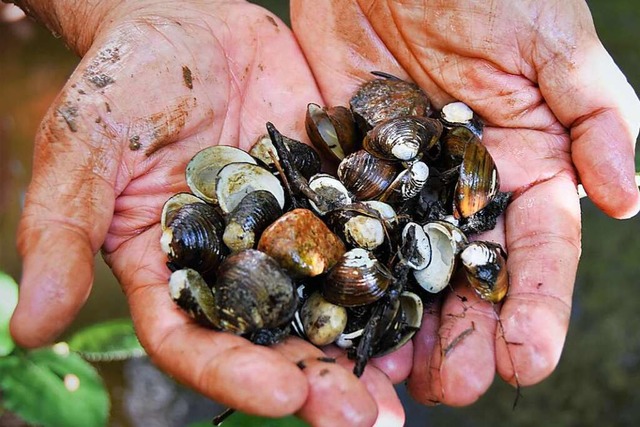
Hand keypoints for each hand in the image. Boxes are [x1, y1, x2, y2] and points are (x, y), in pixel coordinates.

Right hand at [9, 1, 402, 424]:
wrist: (185, 25)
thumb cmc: (122, 83)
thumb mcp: (84, 148)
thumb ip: (62, 232)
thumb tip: (29, 328)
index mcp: (174, 271)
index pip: (198, 340)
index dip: (235, 373)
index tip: (283, 397)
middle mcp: (238, 263)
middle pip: (276, 335)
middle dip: (320, 379)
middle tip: (367, 417)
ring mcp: (291, 230)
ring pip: (332, 296)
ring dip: (370, 341)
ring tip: (413, 382)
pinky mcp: (332, 192)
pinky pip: (369, 231)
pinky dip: (398, 265)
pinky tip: (433, 296)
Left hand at [290, 0, 639, 405]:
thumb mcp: (550, 44)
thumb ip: (596, 117)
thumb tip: (633, 198)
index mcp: (524, 164)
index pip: (536, 250)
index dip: (536, 307)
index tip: (528, 362)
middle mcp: (463, 186)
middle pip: (468, 275)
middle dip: (467, 334)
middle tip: (453, 389)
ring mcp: (401, 183)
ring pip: (405, 266)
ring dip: (404, 322)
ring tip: (395, 374)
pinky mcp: (349, 168)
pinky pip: (348, 228)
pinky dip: (346, 273)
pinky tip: (338, 315)